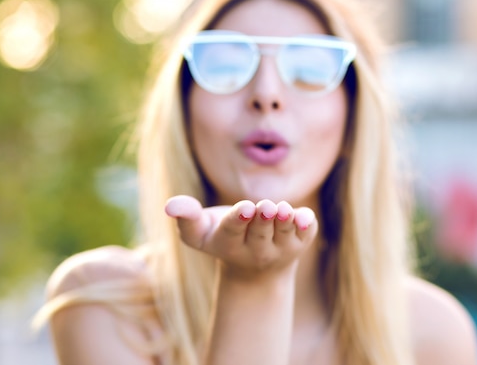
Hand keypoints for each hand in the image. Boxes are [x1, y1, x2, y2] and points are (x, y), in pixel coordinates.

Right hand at [165, 196, 317, 277]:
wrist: (257, 270)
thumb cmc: (224, 239)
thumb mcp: (199, 233)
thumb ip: (186, 218)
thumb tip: (170, 206)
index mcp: (229, 244)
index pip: (233, 231)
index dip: (239, 219)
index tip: (245, 208)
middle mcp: (257, 250)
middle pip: (260, 232)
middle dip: (263, 218)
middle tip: (266, 206)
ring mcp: (281, 248)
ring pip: (284, 233)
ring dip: (285, 221)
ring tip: (283, 209)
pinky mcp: (301, 242)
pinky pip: (306, 234)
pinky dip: (306, 226)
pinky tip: (305, 217)